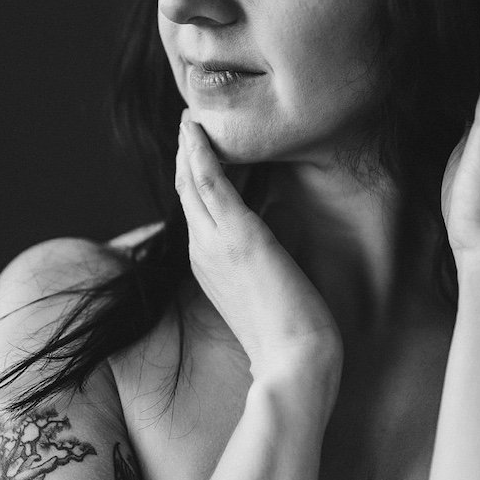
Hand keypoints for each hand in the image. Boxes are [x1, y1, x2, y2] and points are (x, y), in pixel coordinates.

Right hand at [175, 114, 342, 389]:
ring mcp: (215, 243)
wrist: (294, 362)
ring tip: (189, 117)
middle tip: (188, 122)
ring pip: (191, 181)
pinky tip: (197, 130)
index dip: (194, 178)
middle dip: (186, 155)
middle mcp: (202, 252)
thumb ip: (261, 266)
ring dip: (189, 145)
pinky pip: (209, 183)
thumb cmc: (290, 337)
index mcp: (208, 266)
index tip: (198, 151)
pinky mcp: (238, 235)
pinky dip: (201, 153)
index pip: (196, 212)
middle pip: (186, 192)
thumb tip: (274, 245)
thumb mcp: (268, 293)